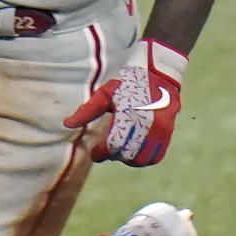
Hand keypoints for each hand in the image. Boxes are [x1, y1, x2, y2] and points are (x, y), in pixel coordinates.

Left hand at [64, 39, 186, 166]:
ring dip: (128, 159)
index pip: (112, 146)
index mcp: (128, 115)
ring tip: (121, 149)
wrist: (159, 75)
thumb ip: (87, 110)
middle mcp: (146, 125)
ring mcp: (160, 131)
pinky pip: (156, 157)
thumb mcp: (105, 93)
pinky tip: (135, 150)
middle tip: (107, 149)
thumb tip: (67, 123)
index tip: (95, 152)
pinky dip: (144, 158)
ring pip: (141, 160)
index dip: (101, 153)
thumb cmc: (128, 84)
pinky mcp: (168, 134)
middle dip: (114, 155)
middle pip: (126, 155)